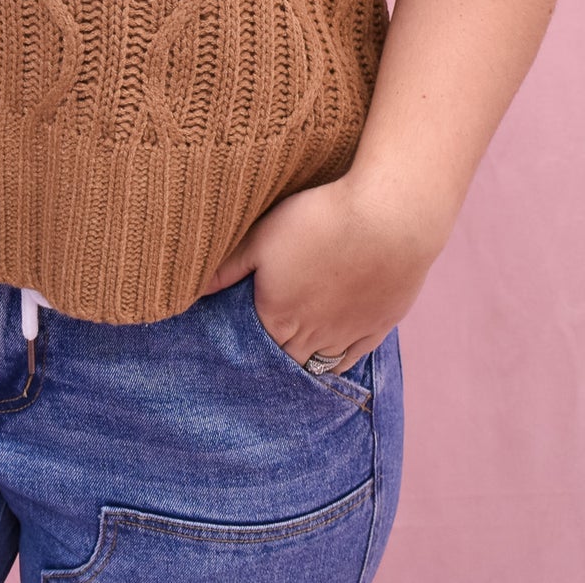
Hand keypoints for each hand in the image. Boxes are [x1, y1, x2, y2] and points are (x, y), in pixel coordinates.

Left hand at [195, 172, 448, 372]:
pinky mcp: (377, 327)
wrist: (388, 221)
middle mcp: (312, 336)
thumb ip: (229, 267)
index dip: (244, 346)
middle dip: (271, 359)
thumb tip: (196, 291)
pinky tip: (329, 358)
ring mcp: (348, 335)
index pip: (253, 347)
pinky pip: (352, 360)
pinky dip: (337, 363)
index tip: (236, 342)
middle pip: (285, 361)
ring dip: (302, 363)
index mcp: (278, 316)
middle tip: (261, 352)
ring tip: (290, 357)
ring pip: (319, 364)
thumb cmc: (320, 220)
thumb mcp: (263, 236)